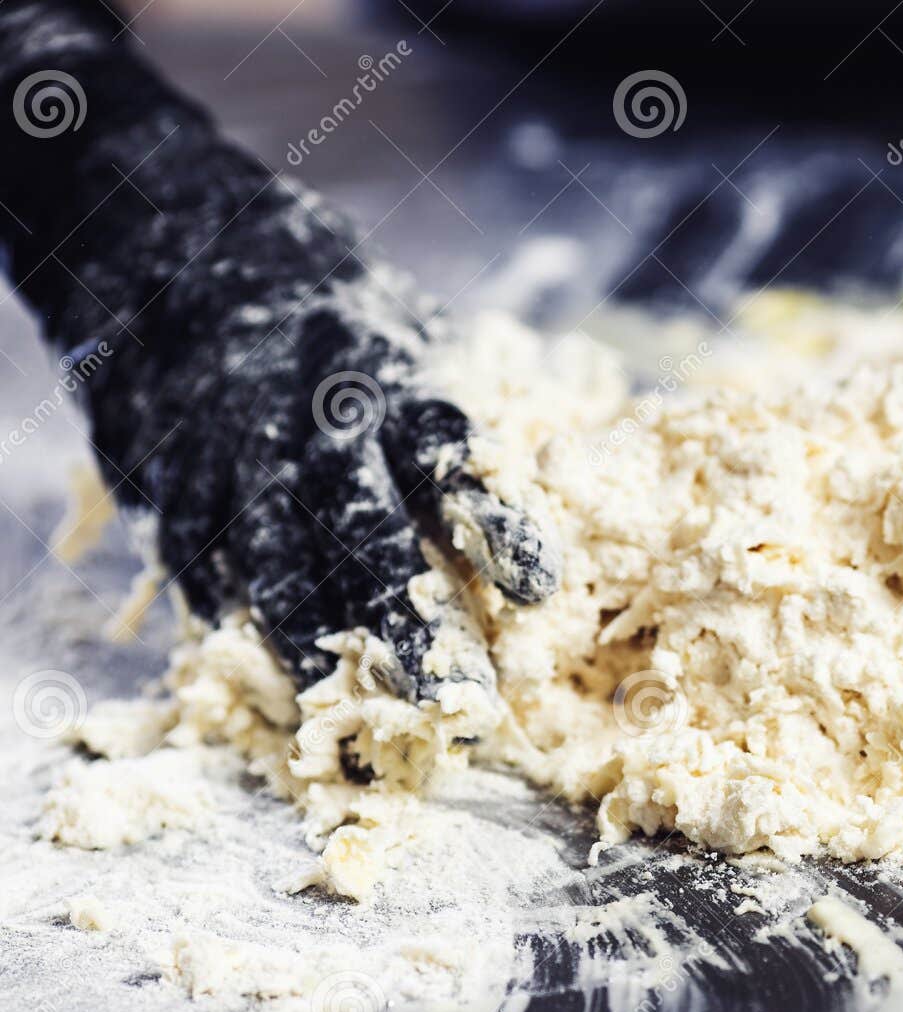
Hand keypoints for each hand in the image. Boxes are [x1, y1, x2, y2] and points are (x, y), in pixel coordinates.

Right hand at [0, 2, 558, 700]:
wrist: (197, 256)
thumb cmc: (350, 327)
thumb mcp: (422, 343)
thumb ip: (473, 425)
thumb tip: (569, 508)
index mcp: (388, 371)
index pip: (450, 449)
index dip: (494, 519)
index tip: (539, 588)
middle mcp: (311, 412)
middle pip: (360, 522)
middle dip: (407, 615)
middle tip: (456, 697)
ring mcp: (235, 445)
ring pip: (271, 553)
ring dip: (315, 635)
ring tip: (355, 706)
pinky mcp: (176, 473)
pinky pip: (199, 554)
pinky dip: (232, 613)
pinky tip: (268, 668)